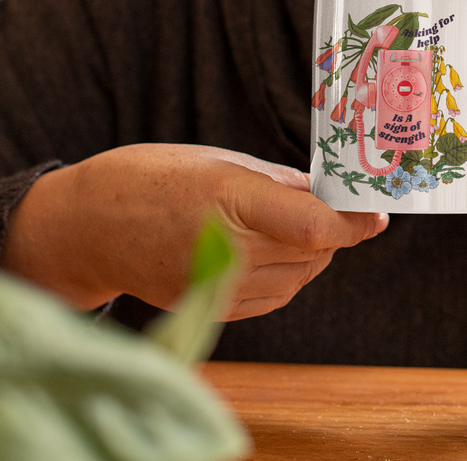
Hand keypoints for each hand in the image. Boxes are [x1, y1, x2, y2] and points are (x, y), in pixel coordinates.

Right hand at [0, 144, 388, 318]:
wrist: (87, 225)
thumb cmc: (150, 177)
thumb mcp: (217, 160)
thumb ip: (277, 182)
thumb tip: (329, 195)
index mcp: (228, 199)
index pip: (313, 225)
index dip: (355, 223)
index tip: (379, 213)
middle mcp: (226, 248)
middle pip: (313, 252)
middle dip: (336, 230)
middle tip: (339, 205)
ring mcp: (216, 285)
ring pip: (299, 278)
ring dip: (312, 254)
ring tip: (292, 224)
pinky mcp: (209, 306)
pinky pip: (273, 297)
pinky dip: (287, 276)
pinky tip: (271, 250)